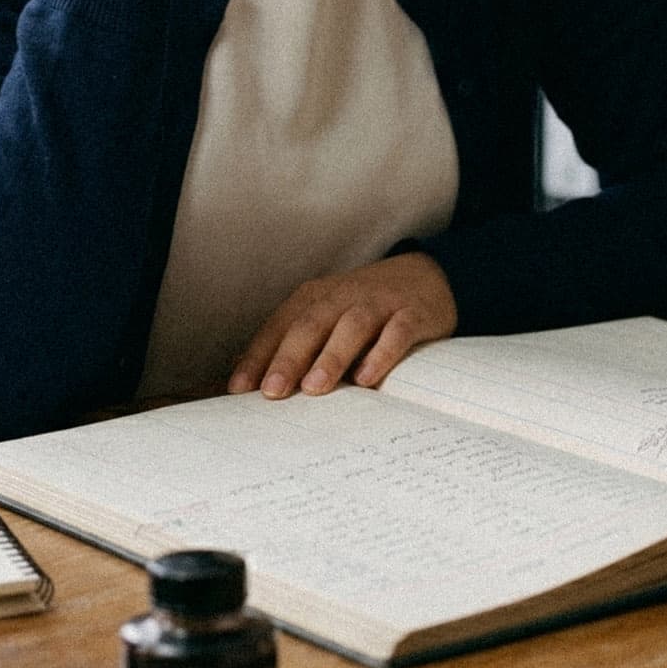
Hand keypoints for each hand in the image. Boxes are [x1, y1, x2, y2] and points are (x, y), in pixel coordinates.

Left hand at [228, 253, 457, 398]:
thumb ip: (291, 342)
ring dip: (331, 357)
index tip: (240, 388)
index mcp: (315, 298)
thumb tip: (244, 376)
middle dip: (289, 358)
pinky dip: (381, 354)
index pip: (280, 326)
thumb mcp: (327, 316)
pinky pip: (396, 332)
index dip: (259, 356)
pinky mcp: (412, 314)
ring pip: (351, 327)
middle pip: (311, 325)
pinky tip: (367, 379)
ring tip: (314, 387)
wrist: (426, 276)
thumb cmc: (365, 307)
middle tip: (272, 391)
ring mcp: (379, 303)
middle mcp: (343, 296)